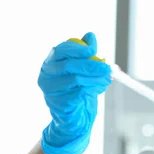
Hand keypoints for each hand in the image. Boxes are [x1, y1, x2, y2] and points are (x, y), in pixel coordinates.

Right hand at [38, 33, 110, 153]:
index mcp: (50, 63)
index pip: (60, 50)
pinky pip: (79, 93)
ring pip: (76, 79)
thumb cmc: (77, 89)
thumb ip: (85, 53)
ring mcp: (51, 91)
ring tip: (106, 78)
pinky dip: (93, 89)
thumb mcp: (82, 69)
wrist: (73, 117)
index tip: (93, 49)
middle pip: (69, 65)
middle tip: (107, 67)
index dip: (77, 48)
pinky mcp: (60, 104)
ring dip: (96, 78)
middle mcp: (46, 76)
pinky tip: (99, 88)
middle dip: (91, 64)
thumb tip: (90, 36)